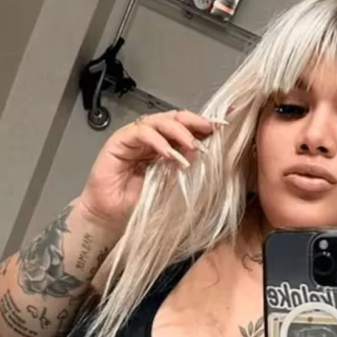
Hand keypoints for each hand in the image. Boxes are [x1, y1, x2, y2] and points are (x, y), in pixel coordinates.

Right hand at [78, 110, 221, 227]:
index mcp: (166, 145)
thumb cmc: (140, 203)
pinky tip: (169, 154)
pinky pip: (140, 133)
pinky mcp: (119, 141)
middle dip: (194, 121)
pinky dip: (157, 141)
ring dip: (179, 131)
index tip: (225, 125)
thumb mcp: (171, 183)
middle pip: (174, 118)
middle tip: (211, 130)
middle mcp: (151, 137)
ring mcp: (134, 137)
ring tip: (192, 146)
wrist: (111, 218)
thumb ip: (184, 165)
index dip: (205, 124)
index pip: (187, 127)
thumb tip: (204, 151)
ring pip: (159, 121)